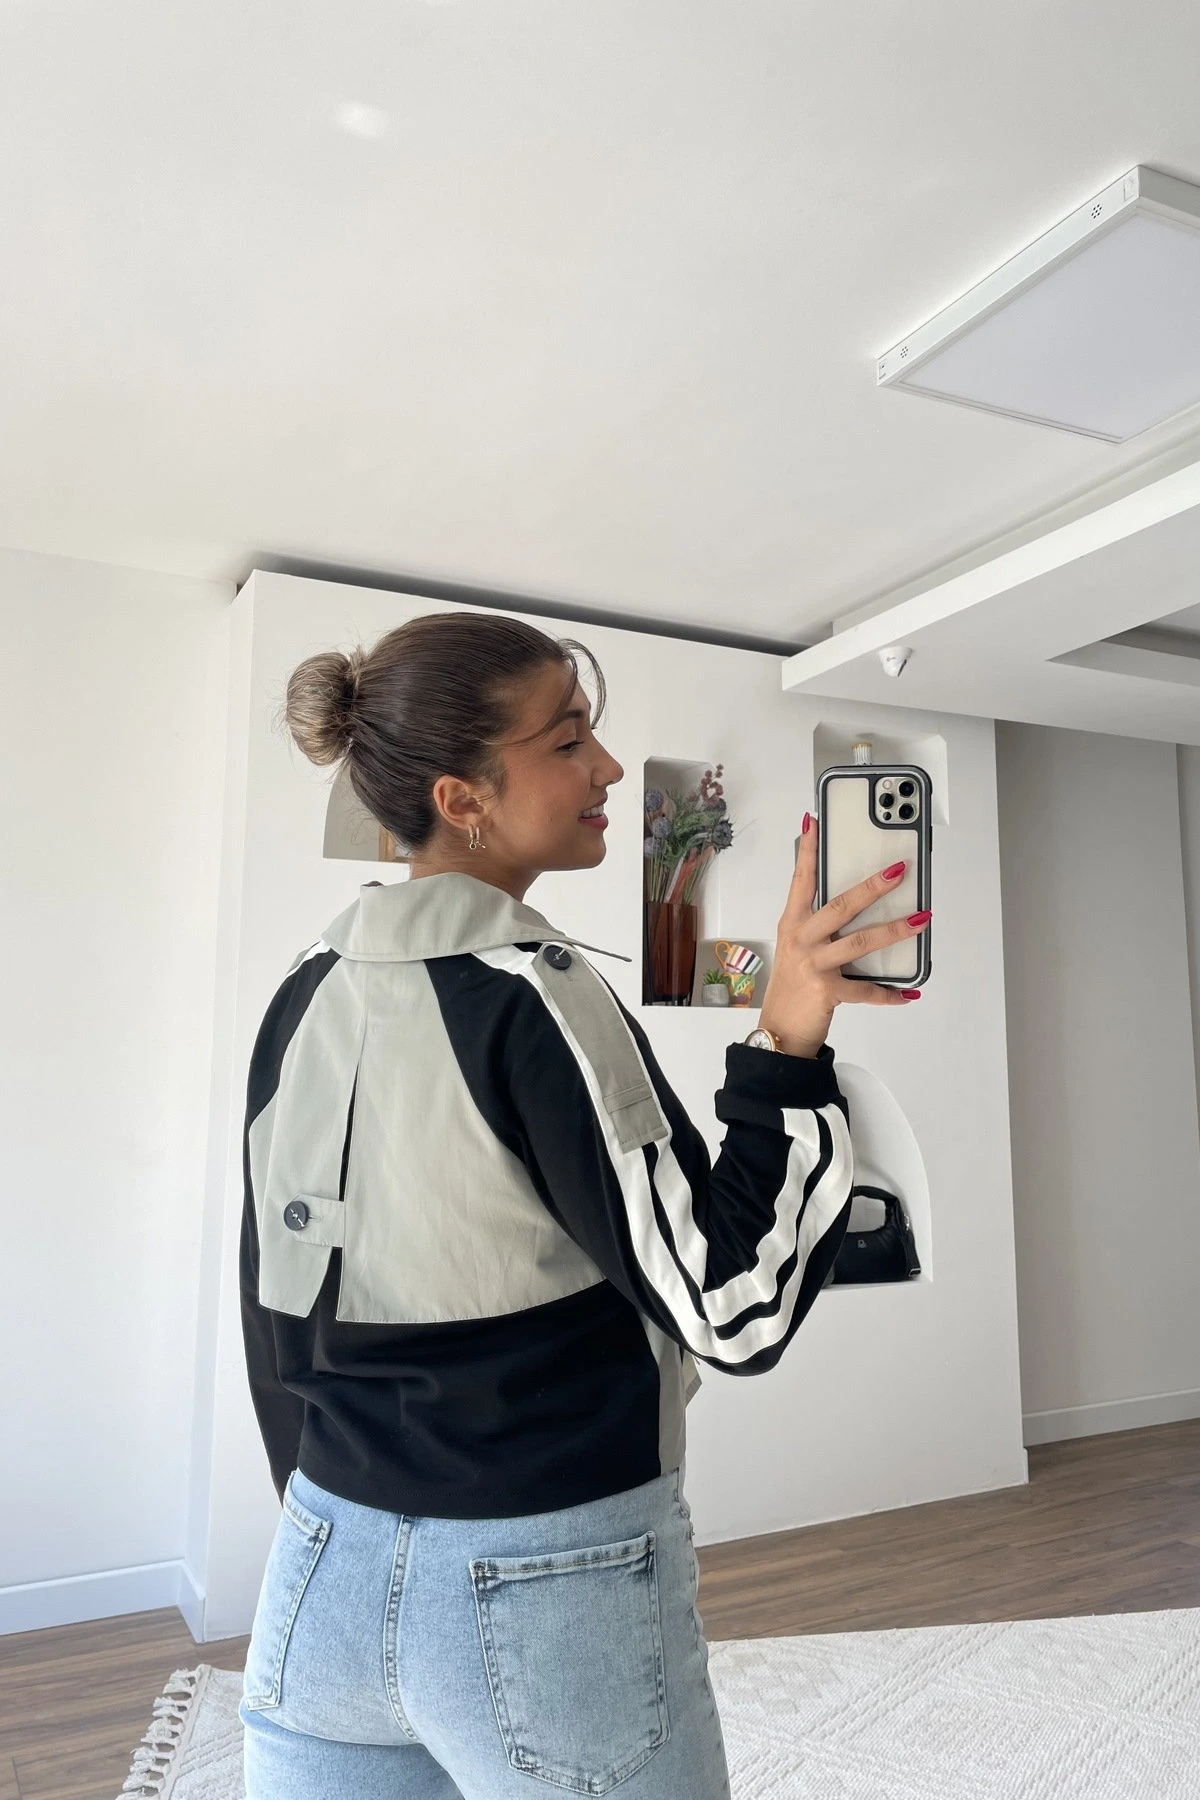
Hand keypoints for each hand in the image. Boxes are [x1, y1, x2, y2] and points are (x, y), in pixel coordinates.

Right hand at [756, 814, 928, 1057]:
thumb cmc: (793, 984)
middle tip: (898, 870)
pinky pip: (866, 990)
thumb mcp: (798, 947)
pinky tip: (909, 992)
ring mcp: (813, 965)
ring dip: (895, 930)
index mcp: (793, 923)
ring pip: (859, 942)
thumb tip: (857, 901)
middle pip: (840, 906)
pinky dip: (890, 993)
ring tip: (921, 919)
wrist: (779, 1029)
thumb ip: (819, 923)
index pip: (800, 879)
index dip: (807, 850)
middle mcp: (801, 940)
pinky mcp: (827, 992)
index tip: (814, 822)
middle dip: (872, 887)